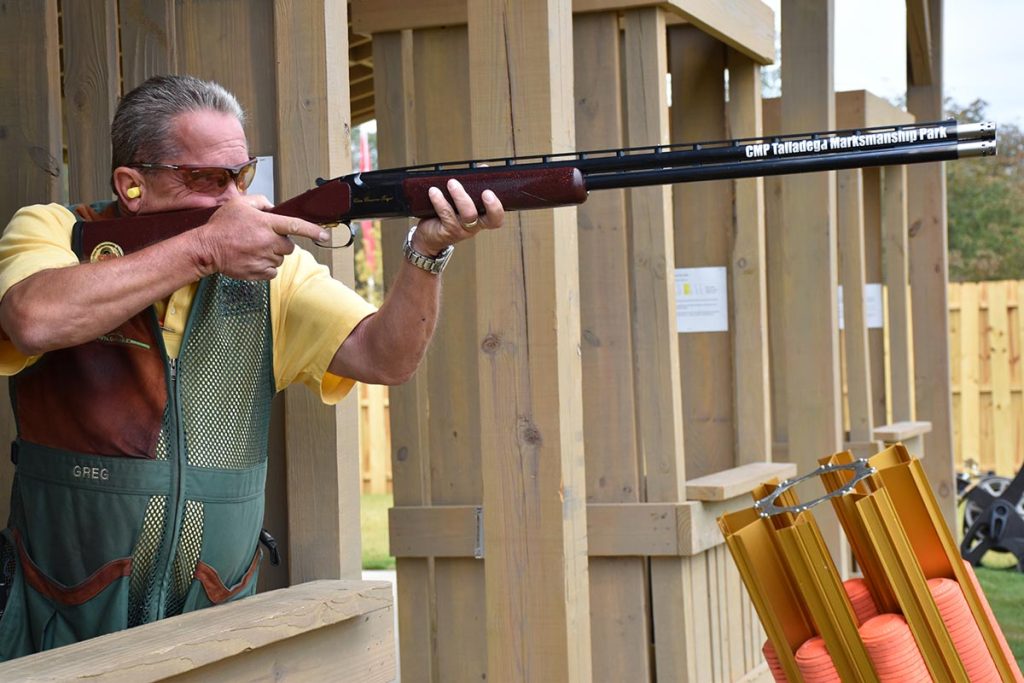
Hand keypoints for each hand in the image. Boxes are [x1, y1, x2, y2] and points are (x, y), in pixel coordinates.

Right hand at [190, 197, 329, 279]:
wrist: (206, 249)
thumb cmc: (221, 226)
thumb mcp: (239, 204)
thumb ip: (260, 202)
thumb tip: (273, 207)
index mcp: (266, 224)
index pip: (296, 226)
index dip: (313, 231)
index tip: (325, 236)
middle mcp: (268, 242)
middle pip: (290, 246)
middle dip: (281, 243)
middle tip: (264, 240)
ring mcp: (265, 258)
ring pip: (281, 259)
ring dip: (273, 255)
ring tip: (254, 249)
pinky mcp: (259, 272)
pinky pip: (273, 272)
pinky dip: (267, 267)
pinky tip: (253, 260)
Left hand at [411, 179, 504, 255]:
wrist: (428, 236)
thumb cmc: (446, 216)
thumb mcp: (461, 203)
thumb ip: (472, 188)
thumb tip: (482, 168)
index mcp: (481, 219)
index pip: (497, 219)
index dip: (497, 208)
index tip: (490, 192)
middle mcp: (474, 227)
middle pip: (489, 219)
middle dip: (490, 205)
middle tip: (485, 190)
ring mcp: (461, 230)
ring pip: (468, 215)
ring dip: (460, 197)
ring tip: (452, 183)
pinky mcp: (446, 231)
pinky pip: (446, 215)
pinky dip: (440, 201)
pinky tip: (434, 192)